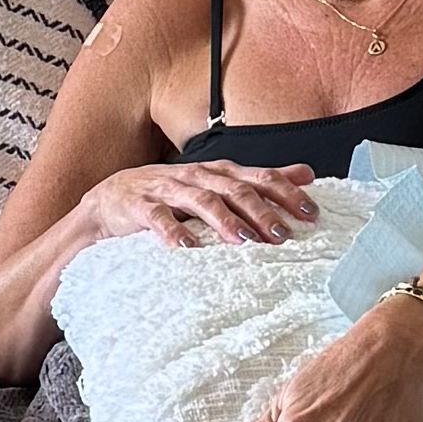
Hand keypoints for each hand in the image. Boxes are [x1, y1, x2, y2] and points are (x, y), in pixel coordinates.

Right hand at [68, 157, 321, 250]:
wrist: (112, 198)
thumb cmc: (171, 193)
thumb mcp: (218, 183)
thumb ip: (260, 180)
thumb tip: (307, 173)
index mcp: (218, 172)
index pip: (258, 177)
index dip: (286, 192)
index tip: (310, 213)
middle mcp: (197, 176)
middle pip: (234, 190)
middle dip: (261, 211)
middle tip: (282, 235)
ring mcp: (168, 190)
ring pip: (201, 201)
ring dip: (224, 221)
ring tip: (243, 241)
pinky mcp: (141, 207)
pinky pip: (159, 219)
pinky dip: (174, 233)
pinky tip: (188, 249)